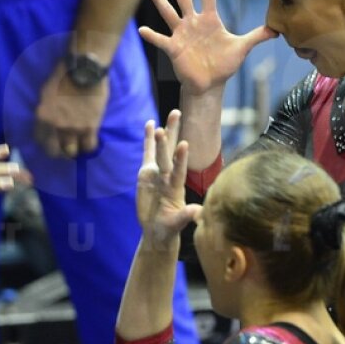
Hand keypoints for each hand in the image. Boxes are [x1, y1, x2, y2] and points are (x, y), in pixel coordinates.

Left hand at [34, 66, 109, 158]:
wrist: (84, 70)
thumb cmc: (63, 76)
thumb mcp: (45, 93)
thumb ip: (45, 111)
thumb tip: (47, 121)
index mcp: (42, 117)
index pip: (39, 140)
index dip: (46, 144)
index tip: (51, 143)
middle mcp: (55, 126)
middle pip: (54, 151)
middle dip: (59, 152)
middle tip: (64, 148)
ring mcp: (73, 129)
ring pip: (72, 152)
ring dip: (74, 149)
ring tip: (78, 144)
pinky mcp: (90, 128)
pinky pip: (89, 146)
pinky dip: (88, 146)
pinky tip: (89, 140)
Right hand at [136, 111, 199, 245]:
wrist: (158, 229)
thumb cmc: (168, 228)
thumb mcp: (176, 224)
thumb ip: (185, 216)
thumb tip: (198, 212)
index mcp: (176, 187)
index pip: (179, 169)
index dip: (181, 158)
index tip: (184, 144)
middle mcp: (168, 176)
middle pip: (170, 152)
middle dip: (173, 133)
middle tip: (176, 114)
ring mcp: (158, 173)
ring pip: (160, 149)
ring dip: (161, 134)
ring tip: (162, 117)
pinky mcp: (147, 172)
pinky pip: (148, 153)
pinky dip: (148, 140)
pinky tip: (150, 123)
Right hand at [142, 0, 274, 95]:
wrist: (210, 84)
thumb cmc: (224, 64)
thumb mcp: (242, 48)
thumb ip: (257, 36)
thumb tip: (278, 29)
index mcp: (210, 19)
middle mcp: (193, 22)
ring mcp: (181, 34)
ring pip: (168, 12)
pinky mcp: (173, 48)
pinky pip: (161, 40)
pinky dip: (152, 35)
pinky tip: (141, 30)